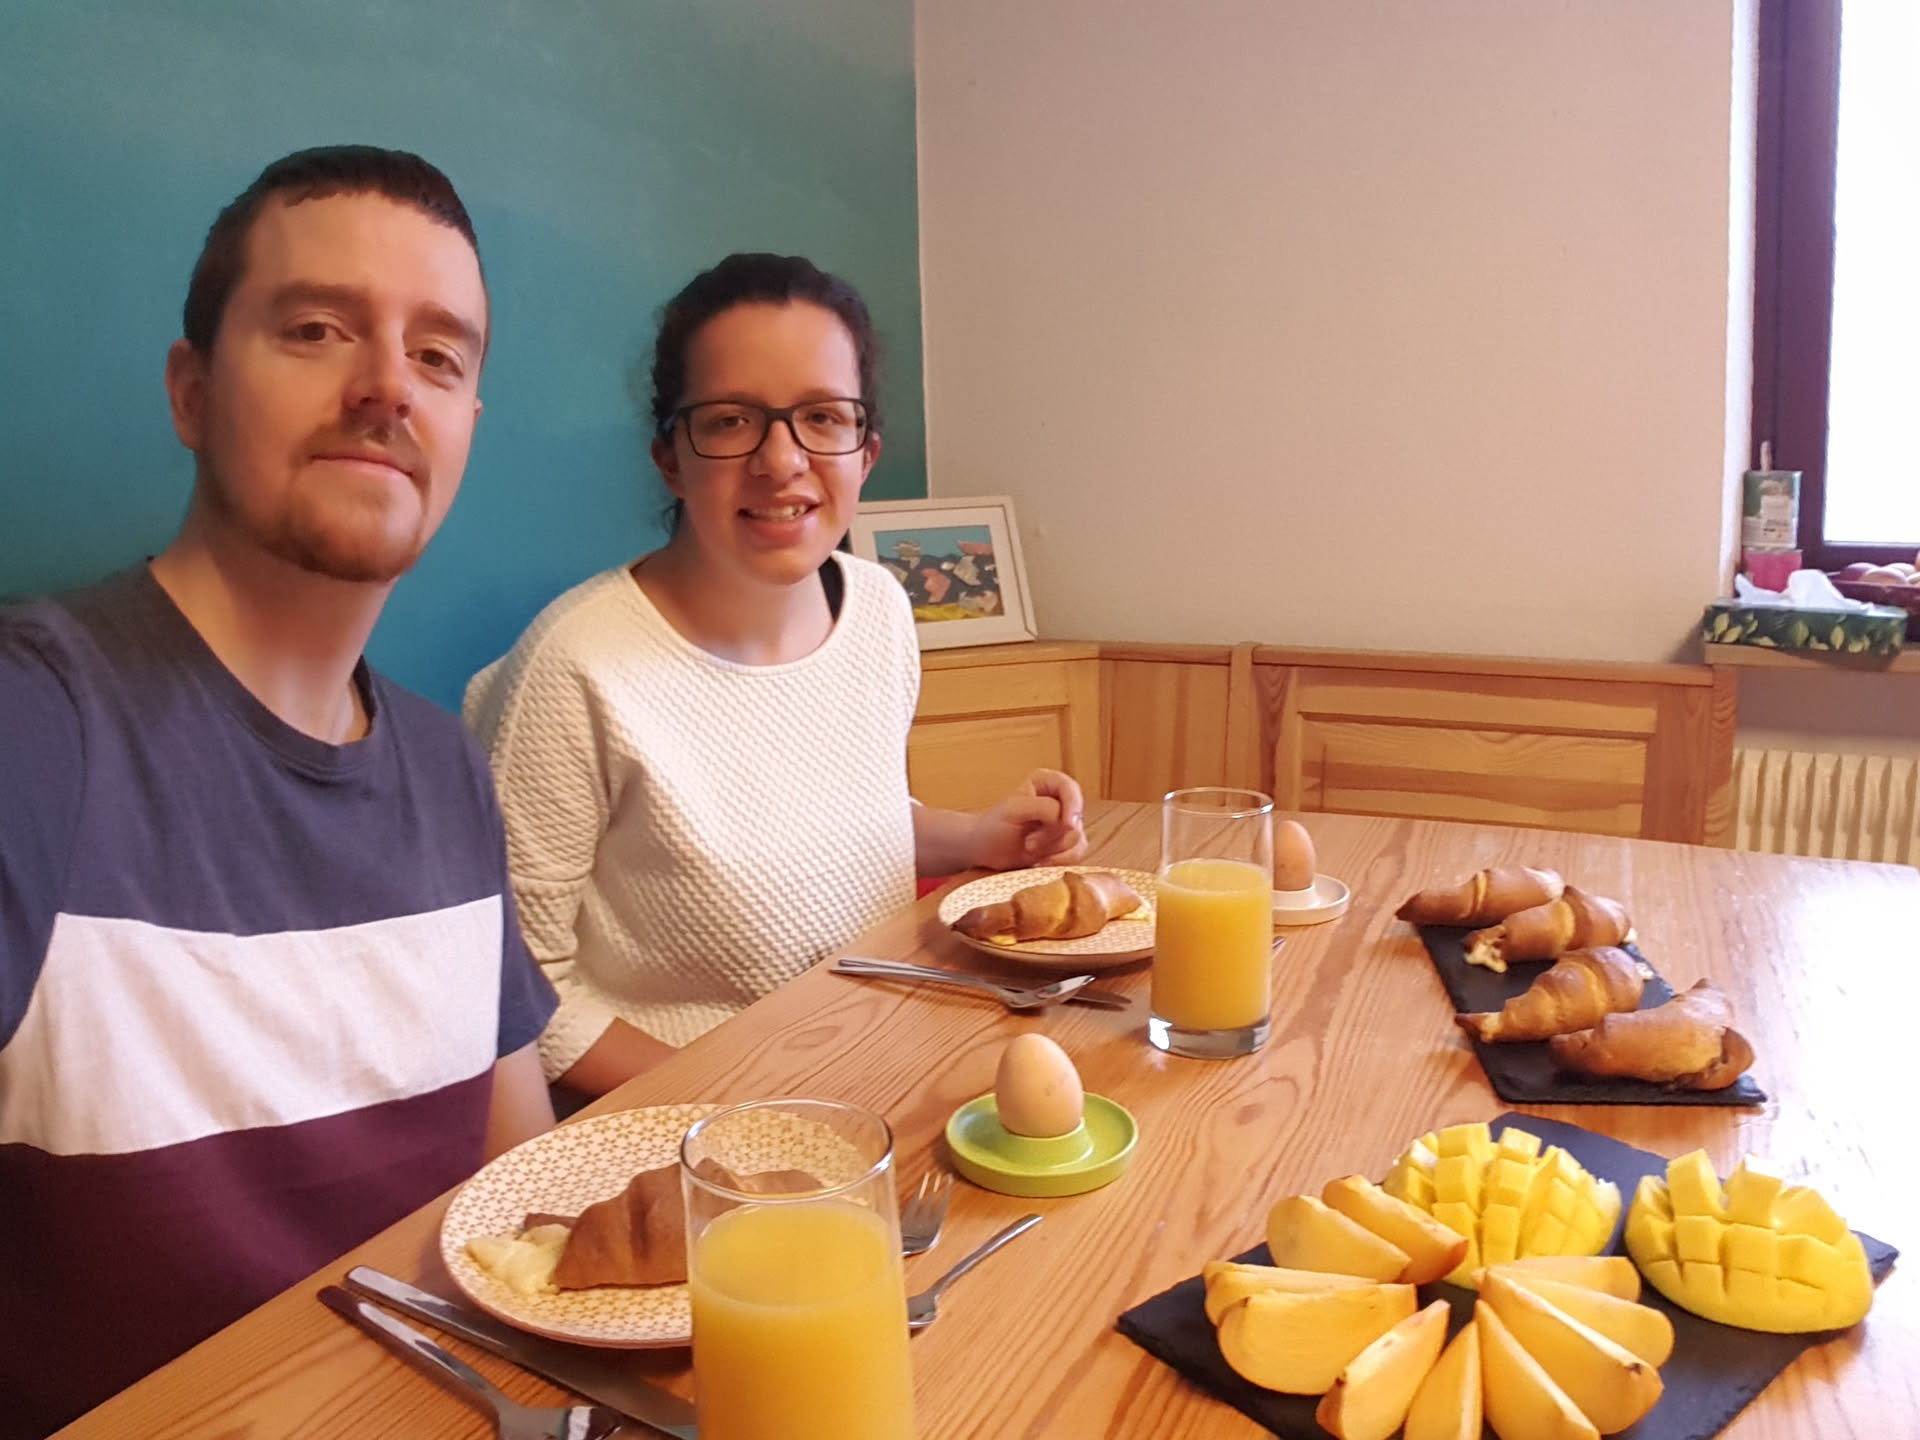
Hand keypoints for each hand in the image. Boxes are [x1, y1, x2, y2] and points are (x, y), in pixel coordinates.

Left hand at [969, 769, 1088, 870]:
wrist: (987, 852)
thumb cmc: (994, 827)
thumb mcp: (1013, 811)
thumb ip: (1042, 808)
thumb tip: (1068, 820)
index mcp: (1046, 782)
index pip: (1070, 788)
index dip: (1073, 805)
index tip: (1068, 824)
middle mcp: (1059, 800)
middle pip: (1074, 818)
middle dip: (1052, 836)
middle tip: (1028, 843)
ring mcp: (1065, 823)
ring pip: (1077, 838)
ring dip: (1052, 849)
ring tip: (1029, 848)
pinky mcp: (1067, 845)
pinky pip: (1076, 854)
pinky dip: (1059, 861)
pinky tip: (1041, 862)